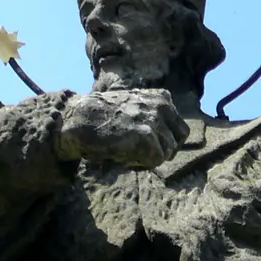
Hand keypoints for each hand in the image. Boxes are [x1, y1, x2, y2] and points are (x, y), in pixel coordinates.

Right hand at [55, 89, 189, 168]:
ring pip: (167, 152)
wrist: (80, 118)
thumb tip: (173, 142)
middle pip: (179, 141)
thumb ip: (155, 117)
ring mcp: (155, 120)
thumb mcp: (135, 107)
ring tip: (129, 150)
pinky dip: (140, 163)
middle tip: (141, 152)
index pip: (180, 128)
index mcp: (161, 98)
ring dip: (149, 157)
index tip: (148, 144)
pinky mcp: (147, 137)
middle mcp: (162, 106)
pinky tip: (124, 154)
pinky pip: (155, 161)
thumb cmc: (104, 117)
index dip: (166, 141)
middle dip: (163, 150)